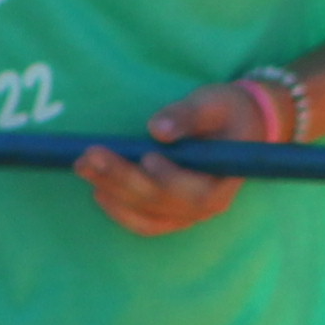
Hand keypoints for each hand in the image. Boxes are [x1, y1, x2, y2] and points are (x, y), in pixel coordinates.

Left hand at [72, 76, 261, 238]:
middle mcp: (206, 207)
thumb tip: (158, 129)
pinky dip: (119, 209)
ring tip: (84, 167)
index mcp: (223, 183)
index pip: (195, 193)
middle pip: (160, 202)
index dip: (169, 179)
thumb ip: (189, 115)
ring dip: (113, 192)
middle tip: (91, 156)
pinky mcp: (171, 213)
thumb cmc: (228, 111)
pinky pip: (143, 221)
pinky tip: (98, 190)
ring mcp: (187, 214)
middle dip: (123, 178)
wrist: (239, 125)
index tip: (148, 155)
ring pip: (146, 213)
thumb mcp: (214, 103)